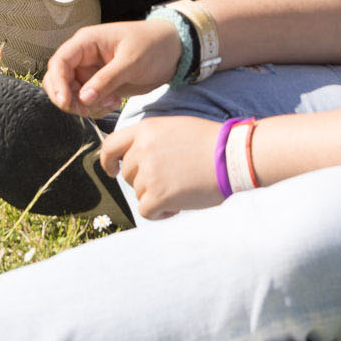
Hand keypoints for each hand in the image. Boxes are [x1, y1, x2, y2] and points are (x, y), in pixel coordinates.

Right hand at [44, 18, 182, 113]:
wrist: (174, 51)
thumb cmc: (153, 46)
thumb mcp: (131, 62)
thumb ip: (106, 79)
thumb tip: (82, 98)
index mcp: (86, 42)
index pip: (59, 62)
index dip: (57, 83)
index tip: (65, 103)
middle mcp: (83, 57)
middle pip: (59, 80)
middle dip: (70, 98)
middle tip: (89, 109)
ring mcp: (91, 72)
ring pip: (72, 94)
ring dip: (85, 105)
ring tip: (112, 103)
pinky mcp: (100, 85)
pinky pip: (86, 101)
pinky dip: (95, 107)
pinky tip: (114, 103)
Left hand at [99, 116, 224, 218]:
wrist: (233, 156)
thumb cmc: (210, 143)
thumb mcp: (173, 128)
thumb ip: (150, 140)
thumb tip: (133, 159)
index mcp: (145, 130)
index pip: (110, 145)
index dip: (107, 161)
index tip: (113, 171)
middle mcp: (142, 150)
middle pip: (128, 174)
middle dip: (145, 181)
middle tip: (172, 181)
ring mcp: (149, 173)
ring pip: (139, 193)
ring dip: (156, 196)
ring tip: (182, 189)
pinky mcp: (158, 195)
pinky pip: (146, 211)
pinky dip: (160, 213)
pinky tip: (177, 207)